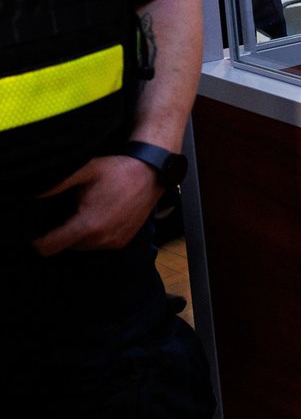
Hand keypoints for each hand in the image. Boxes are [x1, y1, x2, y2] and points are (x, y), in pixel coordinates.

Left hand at [31, 156, 162, 255]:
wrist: (152, 174)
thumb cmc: (118, 170)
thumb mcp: (85, 171)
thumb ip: (56, 184)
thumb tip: (32, 193)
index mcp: (87, 224)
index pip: (49, 247)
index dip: (37, 241)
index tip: (34, 232)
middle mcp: (101, 238)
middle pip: (65, 246)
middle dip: (61, 233)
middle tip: (64, 213)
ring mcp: (114, 241)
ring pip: (83, 246)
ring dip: (78, 235)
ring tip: (82, 213)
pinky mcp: (123, 241)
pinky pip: (99, 244)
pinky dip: (94, 235)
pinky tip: (98, 217)